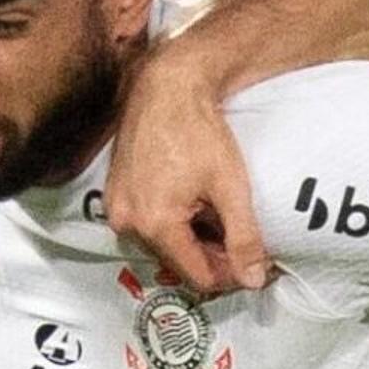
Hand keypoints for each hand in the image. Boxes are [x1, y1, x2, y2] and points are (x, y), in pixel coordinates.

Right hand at [105, 48, 265, 293]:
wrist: (166, 87)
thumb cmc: (199, 131)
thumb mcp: (231, 187)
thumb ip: (244, 238)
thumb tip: (255, 281)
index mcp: (155, 224)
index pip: (197, 277)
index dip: (230, 274)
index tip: (254, 260)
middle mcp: (127, 222)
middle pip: (178, 264)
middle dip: (212, 256)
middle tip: (240, 235)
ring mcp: (116, 209)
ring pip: (163, 246)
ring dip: (192, 240)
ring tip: (216, 213)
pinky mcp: (113, 195)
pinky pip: (147, 225)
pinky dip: (172, 223)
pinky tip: (193, 202)